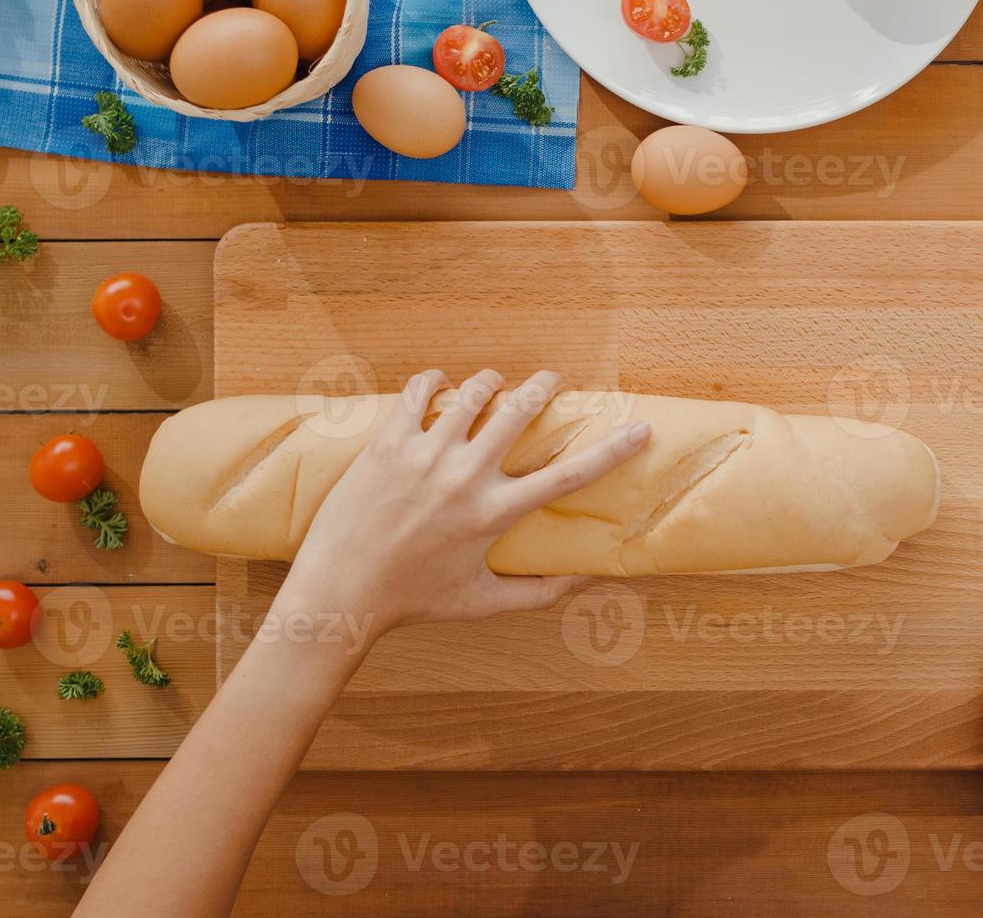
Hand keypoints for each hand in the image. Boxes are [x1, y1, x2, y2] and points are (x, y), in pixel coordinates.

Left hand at [279, 368, 651, 640]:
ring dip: (491, 381)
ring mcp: (424, 456)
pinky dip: (435, 381)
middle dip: (544, 385)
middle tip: (553, 379)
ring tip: (494, 383)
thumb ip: (538, 594)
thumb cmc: (414, 600)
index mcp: (493, 514)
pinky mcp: (387, 444)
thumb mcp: (482, 603)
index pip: (568, 475)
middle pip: (520, 411)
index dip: (612, 449)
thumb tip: (583, 580)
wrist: (341, 592)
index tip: (640, 429)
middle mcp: (464, 478)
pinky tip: (440, 385)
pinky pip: (419, 392)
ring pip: (472, 392)